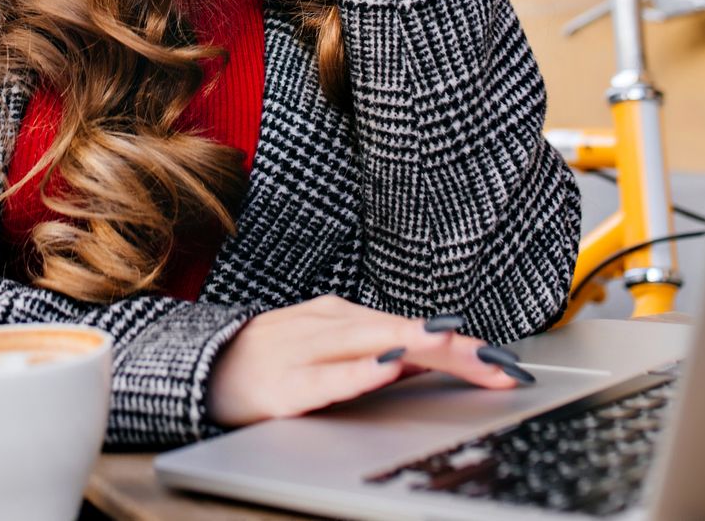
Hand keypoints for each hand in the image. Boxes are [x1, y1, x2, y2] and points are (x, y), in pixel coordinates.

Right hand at [205, 295, 531, 427]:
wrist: (201, 368)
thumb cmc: (271, 362)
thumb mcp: (327, 350)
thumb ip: (378, 352)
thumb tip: (435, 358)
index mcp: (341, 318)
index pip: (411, 328)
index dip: (459, 344)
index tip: (503, 362)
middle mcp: (326, 326)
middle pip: (399, 333)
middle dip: (451, 347)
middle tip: (495, 361)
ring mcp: (303, 351)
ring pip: (367, 344)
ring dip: (411, 342)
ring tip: (448, 343)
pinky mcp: (284, 385)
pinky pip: (327, 378)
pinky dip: (358, 372)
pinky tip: (384, 369)